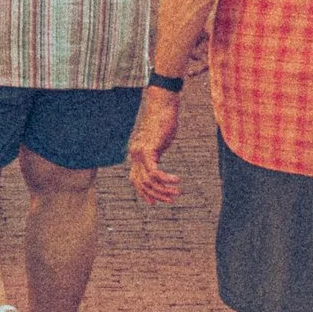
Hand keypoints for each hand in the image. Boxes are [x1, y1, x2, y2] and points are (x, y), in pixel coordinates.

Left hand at [126, 88, 182, 202]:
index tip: (153, 204)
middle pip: (141, 184)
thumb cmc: (162, 124)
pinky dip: (166, 180)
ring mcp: (140, 152)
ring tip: (177, 192)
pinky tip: (177, 181)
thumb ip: (154, 154)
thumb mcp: (157, 143)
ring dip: (164, 190)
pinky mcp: (148, 149)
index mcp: (135, 154)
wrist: (163, 107)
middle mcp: (134, 154)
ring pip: (149, 181)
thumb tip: (156, 163)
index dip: (143, 193)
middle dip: (157, 195)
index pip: (135, 180)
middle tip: (172, 199)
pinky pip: (155, 172)